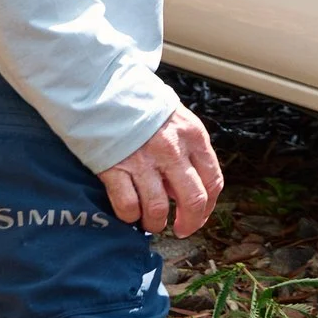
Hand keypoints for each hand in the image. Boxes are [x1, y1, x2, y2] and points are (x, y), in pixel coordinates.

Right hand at [99, 105, 223, 236]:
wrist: (103, 87)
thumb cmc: (141, 106)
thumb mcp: (176, 121)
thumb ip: (187, 152)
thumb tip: (184, 190)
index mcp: (193, 135)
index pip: (213, 180)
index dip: (208, 207)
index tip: (200, 217)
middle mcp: (172, 149)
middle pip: (193, 200)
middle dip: (190, 223)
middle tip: (181, 230)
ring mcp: (143, 160)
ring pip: (159, 209)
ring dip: (156, 223)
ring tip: (151, 223)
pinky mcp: (114, 167)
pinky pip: (128, 206)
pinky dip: (130, 216)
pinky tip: (130, 213)